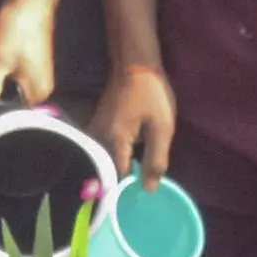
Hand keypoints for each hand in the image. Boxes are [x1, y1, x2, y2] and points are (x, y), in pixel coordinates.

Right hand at [91, 59, 175, 181]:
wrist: (135, 63)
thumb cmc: (151, 94)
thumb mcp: (162, 129)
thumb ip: (156, 161)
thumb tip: (148, 190)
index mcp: (114, 142)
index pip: (117, 178)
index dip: (129, 187)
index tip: (140, 194)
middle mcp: (98, 139)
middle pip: (107, 170)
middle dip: (121, 180)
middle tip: (140, 183)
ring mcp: (94, 130)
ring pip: (104, 159)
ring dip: (117, 166)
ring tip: (135, 169)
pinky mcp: (97, 123)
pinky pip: (103, 148)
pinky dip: (114, 154)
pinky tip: (130, 153)